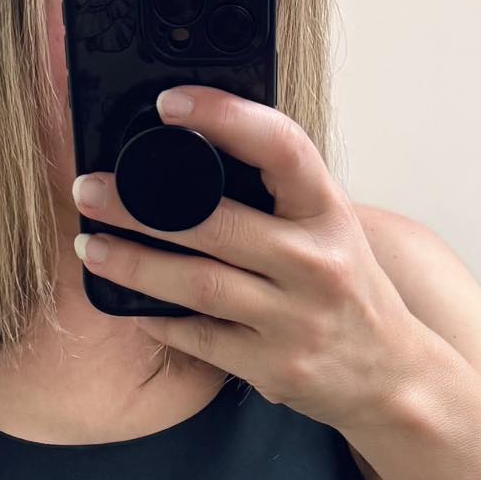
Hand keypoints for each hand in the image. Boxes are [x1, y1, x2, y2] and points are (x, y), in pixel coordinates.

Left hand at [70, 85, 425, 438]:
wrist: (392, 376)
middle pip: (214, 223)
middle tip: (89, 188)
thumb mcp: (332, 229)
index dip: (225, 116)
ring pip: (197, 285)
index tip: (171, 103)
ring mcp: (293, 320)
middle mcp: (314, 264)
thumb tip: (197, 155)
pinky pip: (200, 339)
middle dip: (139, 204)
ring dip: (134, 263)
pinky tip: (131, 304)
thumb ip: (280, 195)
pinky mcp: (273, 367)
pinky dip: (158, 320)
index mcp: (329, 213)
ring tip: (93, 246)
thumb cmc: (350, 293)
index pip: (280, 147)